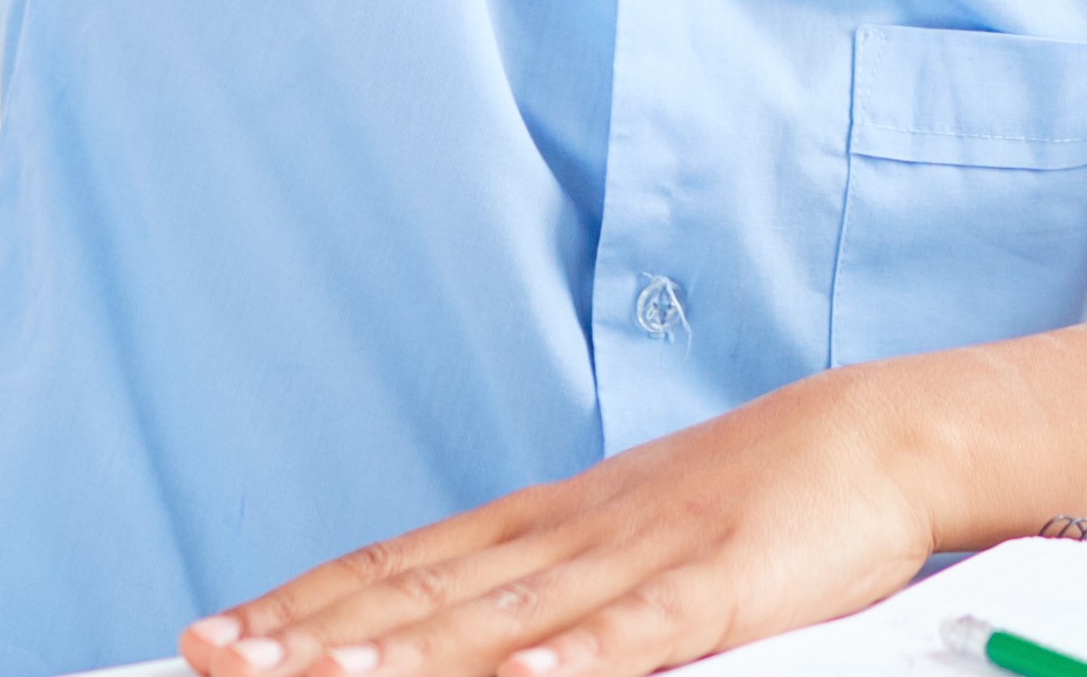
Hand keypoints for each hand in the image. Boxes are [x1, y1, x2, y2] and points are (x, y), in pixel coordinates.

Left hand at [181, 369, 938, 676]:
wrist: (872, 432)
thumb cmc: (744, 497)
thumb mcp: (623, 534)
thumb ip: (536, 585)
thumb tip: (447, 636)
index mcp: (541, 520)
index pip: (395, 565)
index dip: (301, 605)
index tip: (214, 634)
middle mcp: (569, 531)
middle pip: (423, 593)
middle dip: (315, 637)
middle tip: (218, 660)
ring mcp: (640, 554)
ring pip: (508, 614)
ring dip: (414, 652)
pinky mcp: (721, 582)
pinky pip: (641, 626)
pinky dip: (579, 653)